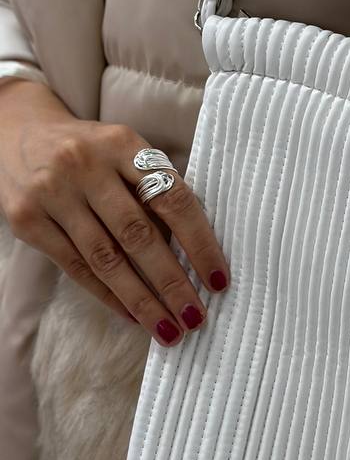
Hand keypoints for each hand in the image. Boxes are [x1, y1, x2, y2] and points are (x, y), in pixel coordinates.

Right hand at [0, 79, 230, 344]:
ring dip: (142, 300)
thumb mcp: (124, 151)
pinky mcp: (26, 218)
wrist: (16, 131)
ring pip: (106, 259)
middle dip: (172, 283)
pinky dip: (107, 295)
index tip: (218, 279)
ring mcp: (52, 192)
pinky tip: (132, 315)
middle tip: (195, 317)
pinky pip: (75, 266)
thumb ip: (154, 190)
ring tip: (168, 328)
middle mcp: (86, 166)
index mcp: (123, 144)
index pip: (173, 199)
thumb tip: (194, 254)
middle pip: (138, 234)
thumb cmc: (90, 150)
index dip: (199, 243)